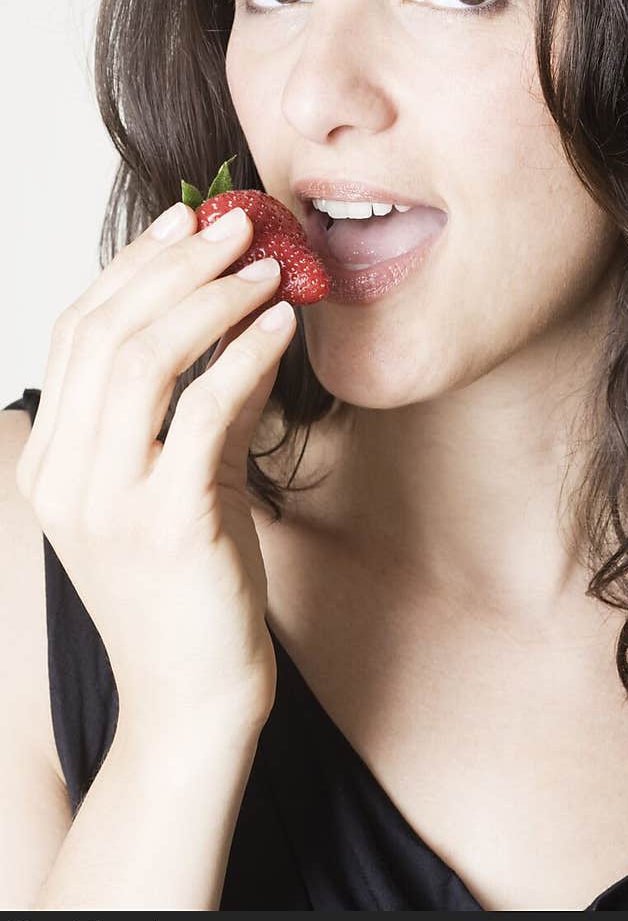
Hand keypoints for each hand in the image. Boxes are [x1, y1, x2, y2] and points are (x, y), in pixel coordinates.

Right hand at [16, 200, 298, 733]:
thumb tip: (242, 319)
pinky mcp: (166, 523)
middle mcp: (64, 475)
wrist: (193, 700)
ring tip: (269, 266)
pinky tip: (281, 324)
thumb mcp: (183, 481)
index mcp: (53, 461)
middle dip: (177, 264)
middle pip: (107, 331)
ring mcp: (107, 501)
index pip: (78, 332)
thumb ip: (200, 404)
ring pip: (145, 359)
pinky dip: (244, 355)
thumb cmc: (190, 590)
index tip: (187, 220)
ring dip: (213, 297)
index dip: (133, 266)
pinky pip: (203, 411)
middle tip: (238, 226)